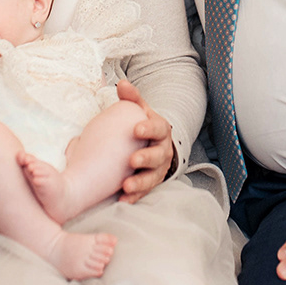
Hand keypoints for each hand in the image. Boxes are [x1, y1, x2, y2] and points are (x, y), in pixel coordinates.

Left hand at [115, 79, 174, 202]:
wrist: (153, 144)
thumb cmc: (143, 125)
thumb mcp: (140, 110)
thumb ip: (131, 98)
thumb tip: (122, 84)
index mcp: (160, 130)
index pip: (158, 128)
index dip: (149, 128)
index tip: (136, 129)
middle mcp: (163, 150)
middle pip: (158, 155)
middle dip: (146, 158)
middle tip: (132, 160)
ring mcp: (158, 169)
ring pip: (153, 177)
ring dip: (140, 182)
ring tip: (126, 186)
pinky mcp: (151, 184)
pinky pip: (145, 192)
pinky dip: (135, 197)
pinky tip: (123, 200)